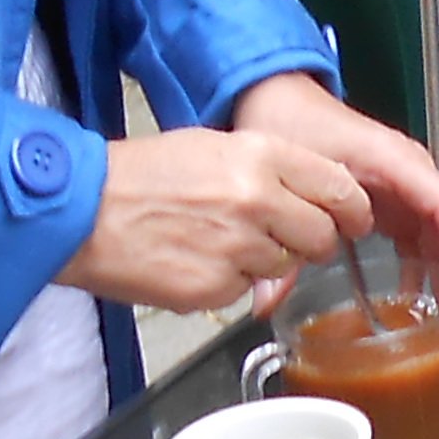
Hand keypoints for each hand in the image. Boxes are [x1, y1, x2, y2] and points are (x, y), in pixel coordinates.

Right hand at [56, 119, 369, 314]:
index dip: (351, 208)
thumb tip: (308, 196)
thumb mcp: (216, 147)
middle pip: (321, 236)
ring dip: (266, 262)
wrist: (84, 211)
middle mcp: (258, 200)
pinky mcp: (214, 289)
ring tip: (222, 243)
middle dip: (311, 241)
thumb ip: (270, 171)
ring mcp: (238, 248)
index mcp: (262, 156)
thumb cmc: (141, 175)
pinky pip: (244, 292)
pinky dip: (229, 283)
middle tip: (283, 236)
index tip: (354, 218)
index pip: (338, 187)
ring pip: (284, 267)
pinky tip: (198, 261)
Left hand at [227, 71, 438, 348]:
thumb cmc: (293, 124)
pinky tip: (422, 312)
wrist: (280, 100)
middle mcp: (410, 177)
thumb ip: (283, 241)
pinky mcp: (392, 207)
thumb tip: (268, 301)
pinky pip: (422, 245)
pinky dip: (429, 278)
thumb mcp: (288, 177)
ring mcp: (405, 193)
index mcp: (394, 161)